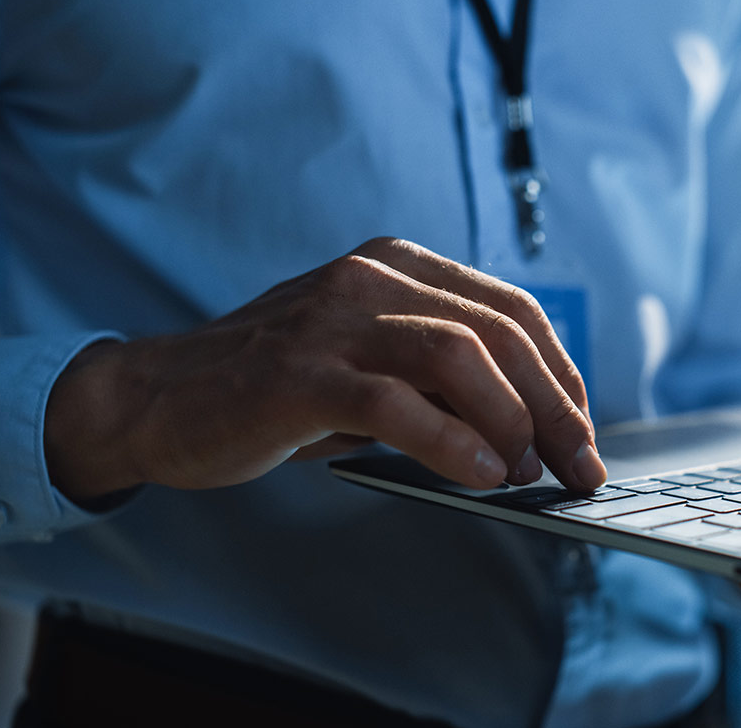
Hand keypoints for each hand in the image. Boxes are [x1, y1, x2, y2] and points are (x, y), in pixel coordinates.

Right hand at [43, 237, 607, 499]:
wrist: (157, 399)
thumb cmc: (274, 390)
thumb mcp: (369, 363)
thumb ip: (439, 376)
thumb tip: (533, 431)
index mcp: (398, 266)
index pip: (513, 310)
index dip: (562, 374)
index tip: (583, 431)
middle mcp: (371, 279)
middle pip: (498, 334)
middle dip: (554, 407)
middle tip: (578, 467)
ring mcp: (332, 319)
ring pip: (457, 356)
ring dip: (511, 422)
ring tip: (526, 475)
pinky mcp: (298, 371)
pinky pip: (394, 401)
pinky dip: (450, 441)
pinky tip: (478, 474)